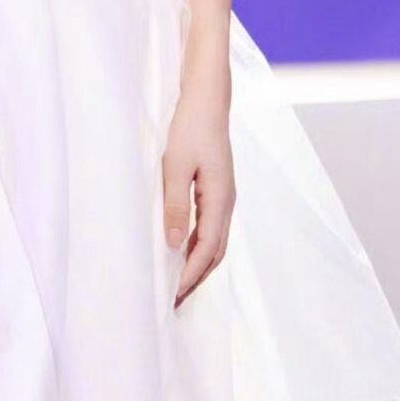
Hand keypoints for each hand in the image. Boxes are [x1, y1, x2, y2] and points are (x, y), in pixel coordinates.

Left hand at [162, 65, 235, 310]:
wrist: (206, 100)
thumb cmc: (190, 128)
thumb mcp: (175, 167)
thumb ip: (175, 206)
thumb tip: (172, 244)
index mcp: (220, 200)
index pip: (206, 249)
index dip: (189, 274)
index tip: (172, 293)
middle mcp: (227, 203)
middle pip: (215, 253)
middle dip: (196, 277)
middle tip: (174, 299)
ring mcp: (224, 197)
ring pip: (214, 242)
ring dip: (197, 264)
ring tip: (177, 282)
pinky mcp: (217, 190)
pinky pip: (210, 227)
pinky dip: (197, 246)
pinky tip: (180, 249)